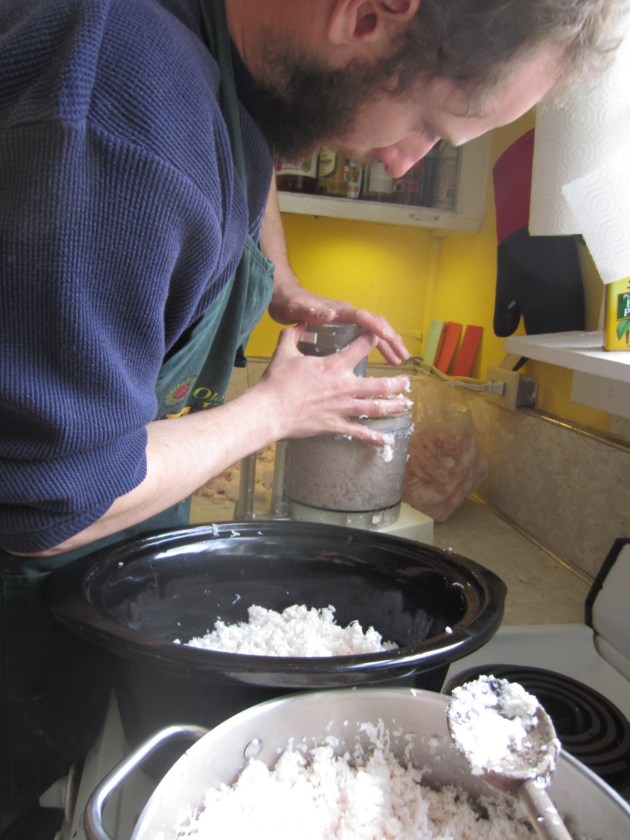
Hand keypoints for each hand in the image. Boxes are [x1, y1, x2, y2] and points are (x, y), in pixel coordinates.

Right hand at [254, 324, 411, 445]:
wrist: (271, 410)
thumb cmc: (277, 381)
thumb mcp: (284, 351)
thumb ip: (293, 334)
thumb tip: (300, 322)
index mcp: (334, 366)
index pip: (361, 347)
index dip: (374, 338)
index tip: (382, 336)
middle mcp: (344, 386)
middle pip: (378, 384)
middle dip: (396, 383)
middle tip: (406, 381)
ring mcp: (342, 408)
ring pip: (375, 408)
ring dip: (393, 406)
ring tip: (406, 404)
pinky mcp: (336, 425)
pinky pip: (358, 432)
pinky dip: (373, 437)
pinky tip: (385, 440)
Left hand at [268, 283, 409, 366]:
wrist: (283, 298)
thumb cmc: (289, 303)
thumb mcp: (296, 308)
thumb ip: (311, 311)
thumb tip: (330, 313)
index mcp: (339, 311)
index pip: (363, 317)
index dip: (376, 327)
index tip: (389, 338)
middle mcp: (347, 314)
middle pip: (375, 324)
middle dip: (390, 339)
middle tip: (402, 357)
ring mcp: (347, 321)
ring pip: (373, 331)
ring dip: (387, 344)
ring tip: (398, 361)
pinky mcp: (344, 327)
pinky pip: (366, 336)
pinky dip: (377, 346)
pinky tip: (382, 358)